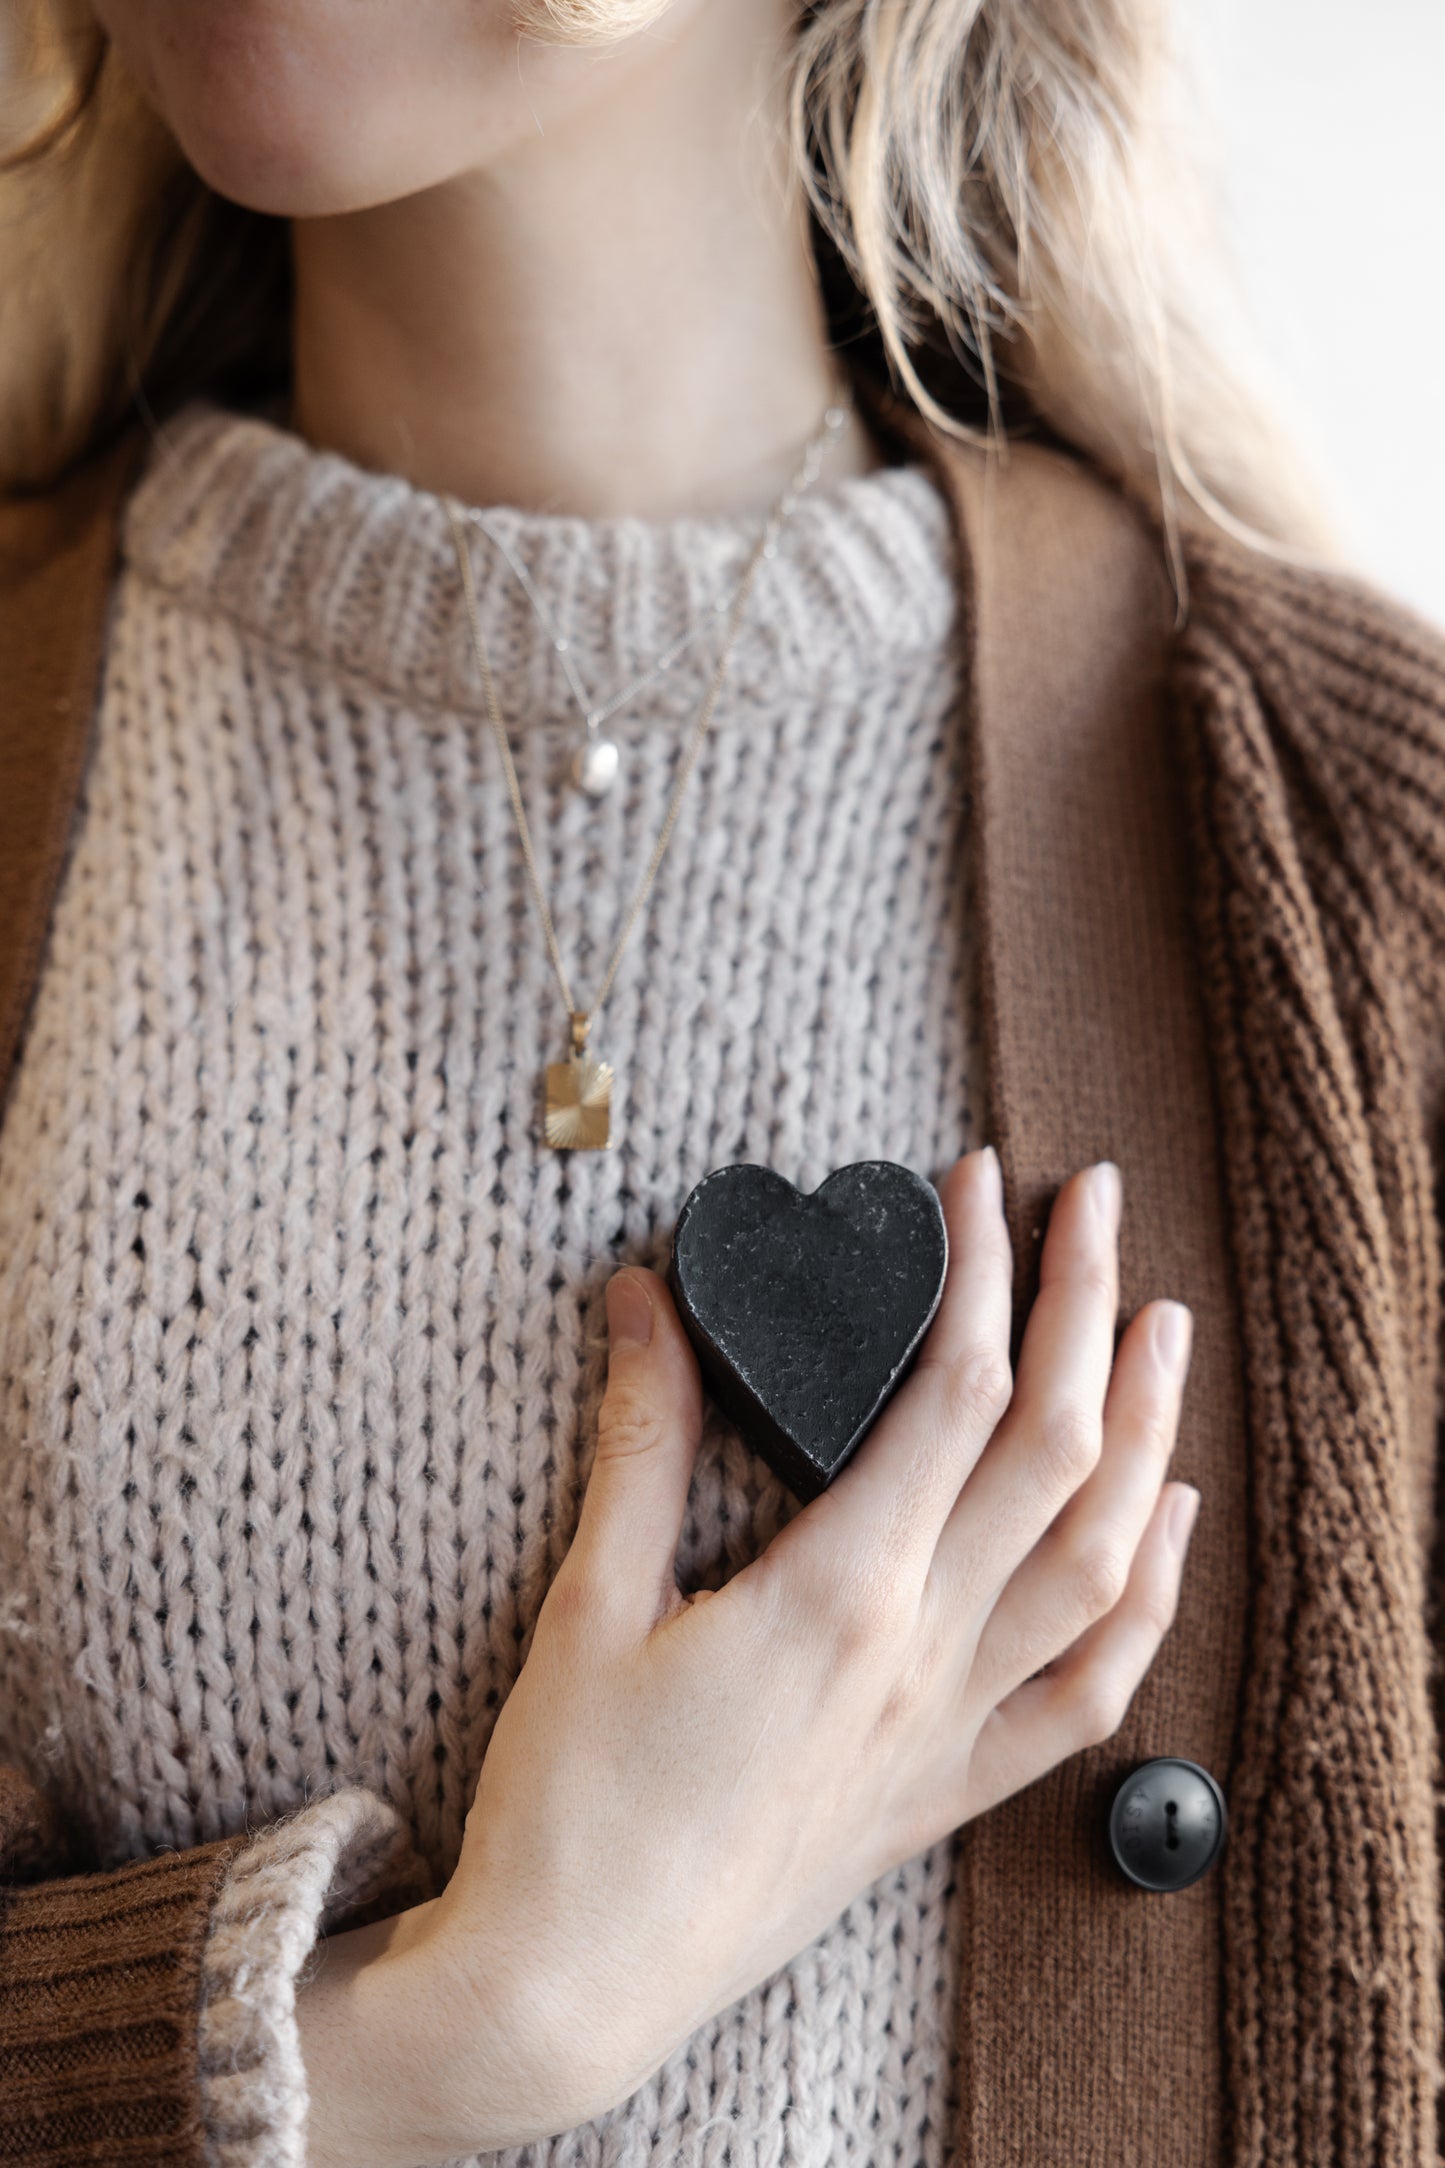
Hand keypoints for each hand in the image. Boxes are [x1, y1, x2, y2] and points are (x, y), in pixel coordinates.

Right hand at [301, 1148, 1198, 2163]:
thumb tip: (641, 1302)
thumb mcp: (587, 1602)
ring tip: (1163, 1331)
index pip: (954, 1389)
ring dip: (1147, 1432)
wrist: (580, 1984)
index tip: (978, 1183)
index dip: (981, 1267)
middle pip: (1055, 1448)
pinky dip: (1146, 1597)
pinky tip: (1165, 1527)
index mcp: (837, 1594)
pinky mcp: (948, 1790)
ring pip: (1101, 1559)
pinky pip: (1088, 1692)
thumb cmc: (573, 1804)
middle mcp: (923, 1654)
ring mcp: (951, 1729)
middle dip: (1089, 1307)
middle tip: (1095, 1206)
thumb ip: (639, 1441)